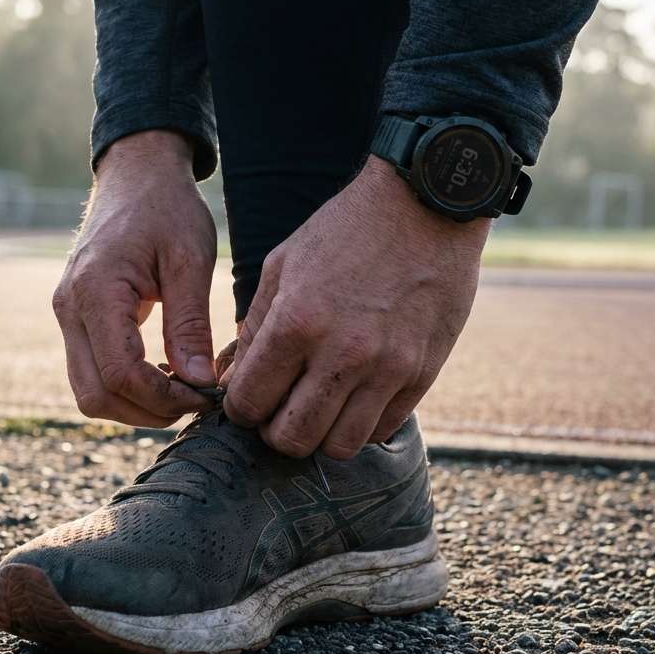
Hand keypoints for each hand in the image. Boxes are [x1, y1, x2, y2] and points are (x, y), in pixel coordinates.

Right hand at [52, 130, 216, 426]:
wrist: (135, 176)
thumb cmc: (167, 209)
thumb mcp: (189, 261)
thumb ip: (191, 323)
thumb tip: (200, 382)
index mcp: (96, 291)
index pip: (120, 373)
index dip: (164, 397)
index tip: (206, 395)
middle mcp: (69, 308)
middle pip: (96, 395)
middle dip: (148, 411)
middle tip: (196, 400)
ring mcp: (66, 315)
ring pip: (89, 392)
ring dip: (135, 404)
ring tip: (184, 389)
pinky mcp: (75, 318)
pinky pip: (91, 371)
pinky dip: (126, 386)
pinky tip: (166, 373)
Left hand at [222, 156, 488, 457]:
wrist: (425, 206)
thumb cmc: (345, 231)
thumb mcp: (283, 265)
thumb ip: (254, 328)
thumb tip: (230, 379)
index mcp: (296, 321)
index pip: (249, 403)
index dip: (239, 408)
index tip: (246, 398)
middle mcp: (341, 353)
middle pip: (291, 438)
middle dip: (274, 431)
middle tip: (279, 409)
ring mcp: (386, 368)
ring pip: (338, 447)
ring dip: (319, 435)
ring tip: (317, 406)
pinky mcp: (421, 374)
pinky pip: (381, 430)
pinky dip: (360, 424)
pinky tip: (353, 396)